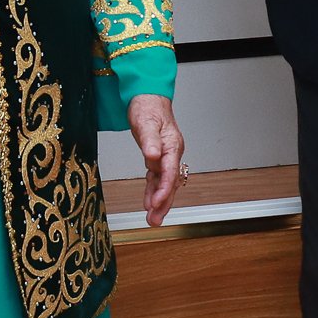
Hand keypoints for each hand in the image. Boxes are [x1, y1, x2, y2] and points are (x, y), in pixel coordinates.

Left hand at [128, 93, 185, 226]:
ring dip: (159, 201)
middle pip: (171, 182)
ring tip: (153, 218)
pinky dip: (153, 191)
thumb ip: (149, 140)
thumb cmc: (147, 107)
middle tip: (155, 220)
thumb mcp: (145, 122)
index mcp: (172, 146)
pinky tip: (148, 202)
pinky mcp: (157, 157)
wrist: (147, 97)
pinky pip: (157, 178)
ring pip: (164, 183)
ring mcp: (165, 156)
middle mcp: (171, 153)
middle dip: (163, 202)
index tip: (155, 203)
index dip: (164, 189)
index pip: (170, 172)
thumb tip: (152, 156)